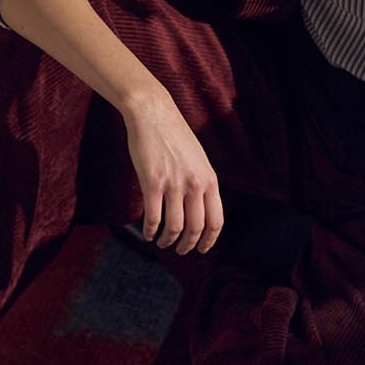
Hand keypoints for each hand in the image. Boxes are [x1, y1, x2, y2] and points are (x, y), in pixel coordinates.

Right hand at [122, 92, 222, 252]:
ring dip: (168, 241)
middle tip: (181, 250)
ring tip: (162, 242)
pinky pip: (153, 217)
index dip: (210, 240)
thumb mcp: (198, 160)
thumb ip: (201, 183)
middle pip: (196, 228)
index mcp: (210, 179)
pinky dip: (150, 230)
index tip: (202, 248)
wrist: (154, 114)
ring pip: (174, 227)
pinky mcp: (152, 182)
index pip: (216, 220)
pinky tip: (148, 233)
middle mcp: (195, 184)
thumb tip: (199, 209)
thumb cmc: (174, 136)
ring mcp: (174, 184)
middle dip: (188, 245)